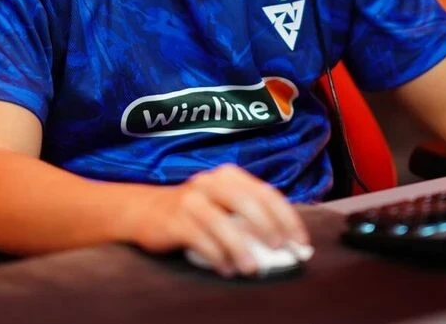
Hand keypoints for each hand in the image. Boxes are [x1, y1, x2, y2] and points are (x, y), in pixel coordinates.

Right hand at [122, 164, 310, 275]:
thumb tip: (285, 243)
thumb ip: (249, 216)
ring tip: (252, 269)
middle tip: (281, 250)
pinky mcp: (174, 220)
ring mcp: (190, 200)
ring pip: (222, 223)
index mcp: (229, 176)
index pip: (266, 193)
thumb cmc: (194, 211)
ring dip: (241, 248)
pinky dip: (216, 256)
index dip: (288, 218)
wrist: (144, 210)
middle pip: (246, 202)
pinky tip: (226, 269)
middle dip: (268, 227)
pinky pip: (200, 239)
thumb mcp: (222, 204)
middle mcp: (210, 182)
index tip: (301, 243)